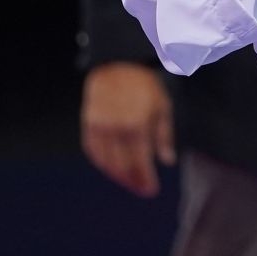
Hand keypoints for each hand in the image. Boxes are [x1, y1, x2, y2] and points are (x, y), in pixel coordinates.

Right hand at [81, 62, 174, 197]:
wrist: (118, 65)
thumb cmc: (144, 86)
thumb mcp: (162, 107)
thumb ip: (164, 136)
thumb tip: (168, 162)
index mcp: (137, 125)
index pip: (140, 163)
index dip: (146, 180)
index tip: (151, 190)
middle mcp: (116, 129)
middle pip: (123, 167)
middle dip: (133, 181)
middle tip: (141, 189)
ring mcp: (100, 127)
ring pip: (106, 163)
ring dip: (118, 176)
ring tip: (129, 181)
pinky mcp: (88, 124)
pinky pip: (93, 151)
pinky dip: (102, 163)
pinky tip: (111, 168)